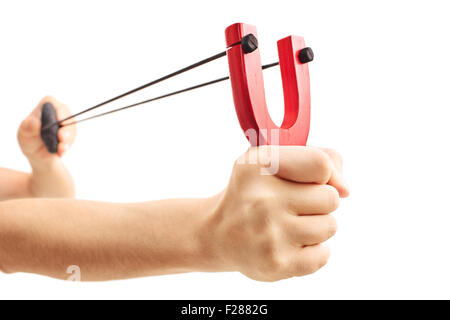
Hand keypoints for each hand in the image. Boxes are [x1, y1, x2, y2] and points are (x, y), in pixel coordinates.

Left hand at [18, 96, 76, 163]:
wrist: (37, 153)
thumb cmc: (29, 139)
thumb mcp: (24, 133)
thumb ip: (29, 126)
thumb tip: (35, 122)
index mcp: (44, 106)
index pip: (52, 102)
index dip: (58, 111)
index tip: (60, 121)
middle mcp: (58, 111)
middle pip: (66, 116)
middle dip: (66, 129)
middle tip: (61, 138)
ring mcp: (67, 121)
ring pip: (72, 128)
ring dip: (67, 140)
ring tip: (60, 149)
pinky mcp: (72, 132)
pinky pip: (73, 138)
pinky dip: (67, 145)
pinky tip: (61, 151)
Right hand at [204, 146, 348, 281]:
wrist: (219, 234)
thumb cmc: (254, 192)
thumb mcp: (271, 161)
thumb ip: (316, 157)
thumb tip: (345, 189)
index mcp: (259, 166)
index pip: (321, 164)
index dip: (327, 174)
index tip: (316, 181)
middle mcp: (262, 200)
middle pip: (330, 198)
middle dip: (319, 202)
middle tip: (295, 205)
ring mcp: (269, 234)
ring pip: (330, 226)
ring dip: (317, 226)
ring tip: (290, 225)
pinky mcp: (276, 263)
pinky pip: (323, 255)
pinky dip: (312, 251)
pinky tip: (289, 244)